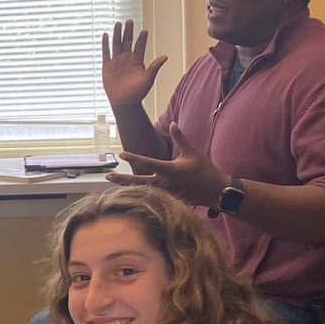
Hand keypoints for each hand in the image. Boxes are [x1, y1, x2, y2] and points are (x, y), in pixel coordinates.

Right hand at [101, 20, 167, 116]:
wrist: (124, 103)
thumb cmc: (138, 93)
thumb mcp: (148, 79)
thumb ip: (154, 67)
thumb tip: (165, 56)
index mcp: (137, 61)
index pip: (140, 46)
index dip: (142, 39)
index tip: (145, 31)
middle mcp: (127, 59)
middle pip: (127, 41)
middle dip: (128, 31)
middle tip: (130, 21)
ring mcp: (116, 61)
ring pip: (116, 44)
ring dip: (117, 34)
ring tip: (118, 24)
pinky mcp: (107, 66)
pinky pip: (106, 53)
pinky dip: (105, 44)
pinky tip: (105, 35)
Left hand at [108, 122, 227, 207]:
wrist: (217, 191)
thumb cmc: (205, 170)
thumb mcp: (192, 152)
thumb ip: (180, 138)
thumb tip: (172, 123)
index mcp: (171, 170)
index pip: (149, 163)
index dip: (134, 158)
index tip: (121, 153)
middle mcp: (166, 183)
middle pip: (139, 182)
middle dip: (123, 179)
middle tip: (107, 175)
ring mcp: (167, 194)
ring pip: (143, 191)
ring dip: (128, 187)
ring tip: (113, 181)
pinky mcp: (170, 200)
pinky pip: (153, 198)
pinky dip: (140, 195)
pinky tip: (128, 192)